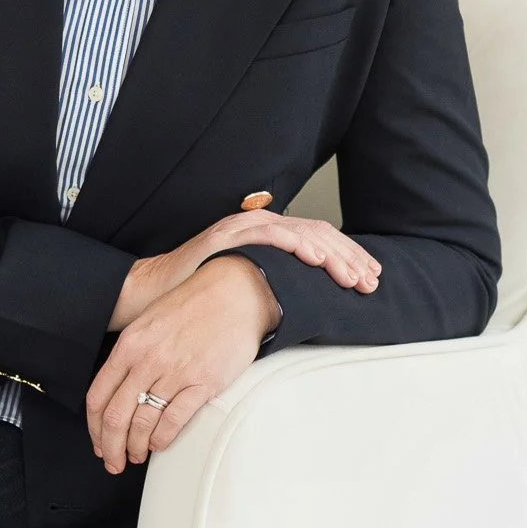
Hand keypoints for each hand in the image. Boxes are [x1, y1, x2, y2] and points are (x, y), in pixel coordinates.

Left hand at [87, 256, 278, 473]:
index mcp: (129, 344)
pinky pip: (173, 421)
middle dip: (110, 447)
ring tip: (138, 455)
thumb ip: (132, 352)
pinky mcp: (202, 382)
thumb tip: (119, 387)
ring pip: (142, 424)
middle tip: (113, 462)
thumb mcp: (149, 321)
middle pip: (116, 417)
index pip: (98, 396)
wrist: (233, 291)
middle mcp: (147, 360)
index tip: (98, 442)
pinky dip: (162, 439)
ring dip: (136, 447)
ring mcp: (174, 372)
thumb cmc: (193, 304)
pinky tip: (160, 444)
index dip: (94, 428)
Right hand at [214, 209, 380, 293]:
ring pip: (299, 232)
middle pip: (317, 233)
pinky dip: (295, 244)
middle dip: (348, 258)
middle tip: (370, 282)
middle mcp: (260, 225)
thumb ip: (278, 285)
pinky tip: (315, 259)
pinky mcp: (226, 237)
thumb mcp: (250, 287)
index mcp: (269, 236)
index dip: (348, 256)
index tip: (371, 277)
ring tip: (352, 276)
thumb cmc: (200, 294)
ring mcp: (242, 228)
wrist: (155, 291)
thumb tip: (315, 302)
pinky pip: (268, 234)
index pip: (319, 238)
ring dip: (331, 255)